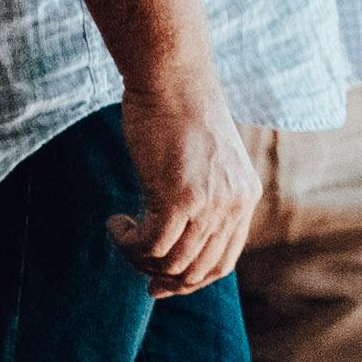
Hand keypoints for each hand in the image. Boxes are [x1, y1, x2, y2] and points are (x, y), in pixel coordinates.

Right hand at [108, 47, 260, 297]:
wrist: (173, 79)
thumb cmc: (180, 113)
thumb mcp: (205, 162)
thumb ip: (203, 197)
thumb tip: (174, 241)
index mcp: (245, 196)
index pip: (223, 262)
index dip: (190, 280)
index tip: (160, 283)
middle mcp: (233, 204)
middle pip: (197, 269)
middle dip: (162, 277)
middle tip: (134, 261)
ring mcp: (210, 203)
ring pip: (172, 262)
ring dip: (140, 258)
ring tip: (123, 234)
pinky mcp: (180, 197)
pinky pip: (152, 246)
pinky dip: (129, 244)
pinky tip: (117, 224)